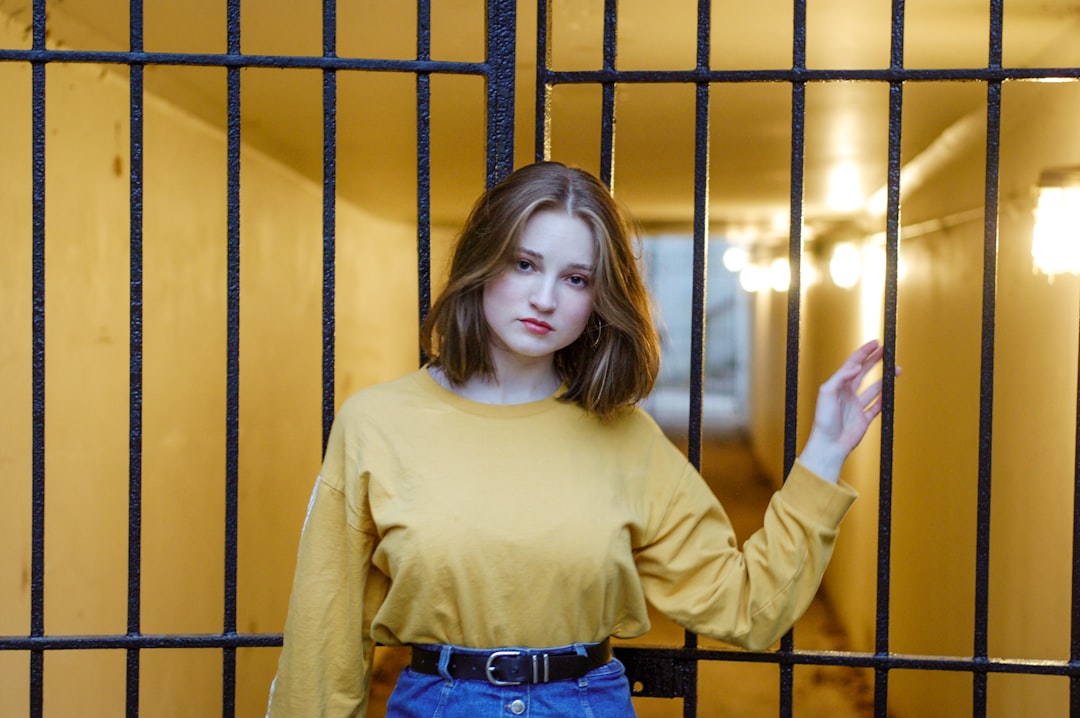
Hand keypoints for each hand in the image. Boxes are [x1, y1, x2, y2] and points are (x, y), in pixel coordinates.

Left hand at [798, 339, 894, 482]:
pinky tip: (891, 392)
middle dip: (875, 361)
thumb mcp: (826, 393)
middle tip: (886, 352)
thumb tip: (855, 367)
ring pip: (874, 388)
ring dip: (885, 379)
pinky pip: (877, 406)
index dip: (864, 353)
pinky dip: (885, 399)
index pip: (853, 364)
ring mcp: (857, 406)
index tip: (875, 344)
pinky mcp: (864, 419)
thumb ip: (840, 377)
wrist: (829, 445)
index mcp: (838, 386)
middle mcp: (848, 394)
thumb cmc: (823, 421)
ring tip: (896, 370)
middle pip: (864, 372)